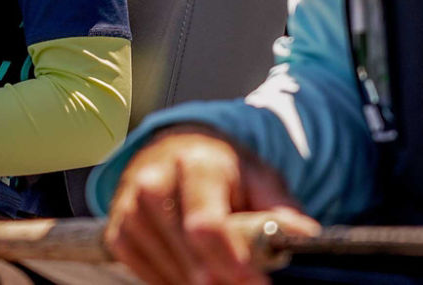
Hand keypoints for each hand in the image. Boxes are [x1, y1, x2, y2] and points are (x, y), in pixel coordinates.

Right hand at [104, 129, 318, 284]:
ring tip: (222, 276)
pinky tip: (191, 274)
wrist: (175, 151)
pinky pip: (143, 272)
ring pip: (166, 269)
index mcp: (197, 164)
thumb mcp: (260, 180)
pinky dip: (170, 281)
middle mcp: (155, 181)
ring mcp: (130, 206)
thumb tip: (304, 238)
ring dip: (197, 282)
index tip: (258, 283)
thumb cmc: (225, 171)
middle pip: (187, 255)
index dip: (232, 263)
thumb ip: (280, 211)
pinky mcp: (118, 228)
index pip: (206, 225)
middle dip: (221, 280)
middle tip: (245, 284)